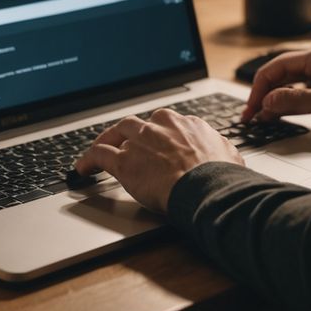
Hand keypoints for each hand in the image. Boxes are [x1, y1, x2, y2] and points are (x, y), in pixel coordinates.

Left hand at [74, 109, 244, 213]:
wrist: (207, 186)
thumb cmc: (220, 175)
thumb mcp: (228, 152)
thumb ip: (219, 147)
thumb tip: (223, 150)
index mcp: (184, 123)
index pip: (163, 123)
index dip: (156, 135)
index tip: (154, 143)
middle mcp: (159, 126)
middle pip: (136, 124)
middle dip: (127, 133)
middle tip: (122, 142)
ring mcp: (139, 142)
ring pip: (115, 135)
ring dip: (106, 142)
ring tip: (99, 151)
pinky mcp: (124, 161)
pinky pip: (99, 155)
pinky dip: (87, 160)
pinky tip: (82, 168)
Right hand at [241, 44, 310, 127]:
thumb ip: (294, 100)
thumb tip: (268, 102)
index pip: (274, 69)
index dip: (258, 90)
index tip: (250, 109)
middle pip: (281, 74)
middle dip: (264, 94)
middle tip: (253, 114)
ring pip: (293, 81)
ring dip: (277, 97)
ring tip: (266, 115)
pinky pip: (305, 87)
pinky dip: (293, 98)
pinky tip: (289, 110)